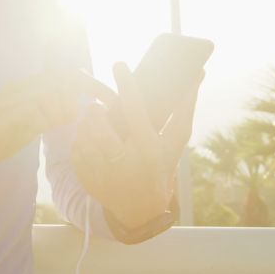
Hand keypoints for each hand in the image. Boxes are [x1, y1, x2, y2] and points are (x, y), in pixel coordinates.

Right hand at [0, 68, 112, 200]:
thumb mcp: (26, 126)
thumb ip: (48, 116)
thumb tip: (75, 110)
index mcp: (23, 87)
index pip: (61, 74)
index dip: (87, 81)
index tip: (106, 94)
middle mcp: (18, 88)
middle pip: (62, 76)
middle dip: (91, 86)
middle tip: (111, 100)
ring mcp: (13, 100)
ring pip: (55, 88)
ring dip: (78, 101)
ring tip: (93, 114)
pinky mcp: (10, 116)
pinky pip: (43, 109)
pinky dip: (61, 114)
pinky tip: (74, 123)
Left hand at [72, 61, 203, 228]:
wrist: (141, 210)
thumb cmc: (161, 166)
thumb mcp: (174, 142)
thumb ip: (184, 107)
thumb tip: (198, 72)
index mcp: (147, 148)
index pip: (135, 109)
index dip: (127, 84)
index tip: (119, 64)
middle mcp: (124, 161)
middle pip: (100, 124)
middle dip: (95, 111)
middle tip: (96, 105)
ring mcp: (103, 172)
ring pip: (85, 135)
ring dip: (87, 124)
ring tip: (94, 122)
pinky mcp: (87, 178)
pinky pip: (76, 149)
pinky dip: (81, 140)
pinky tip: (89, 140)